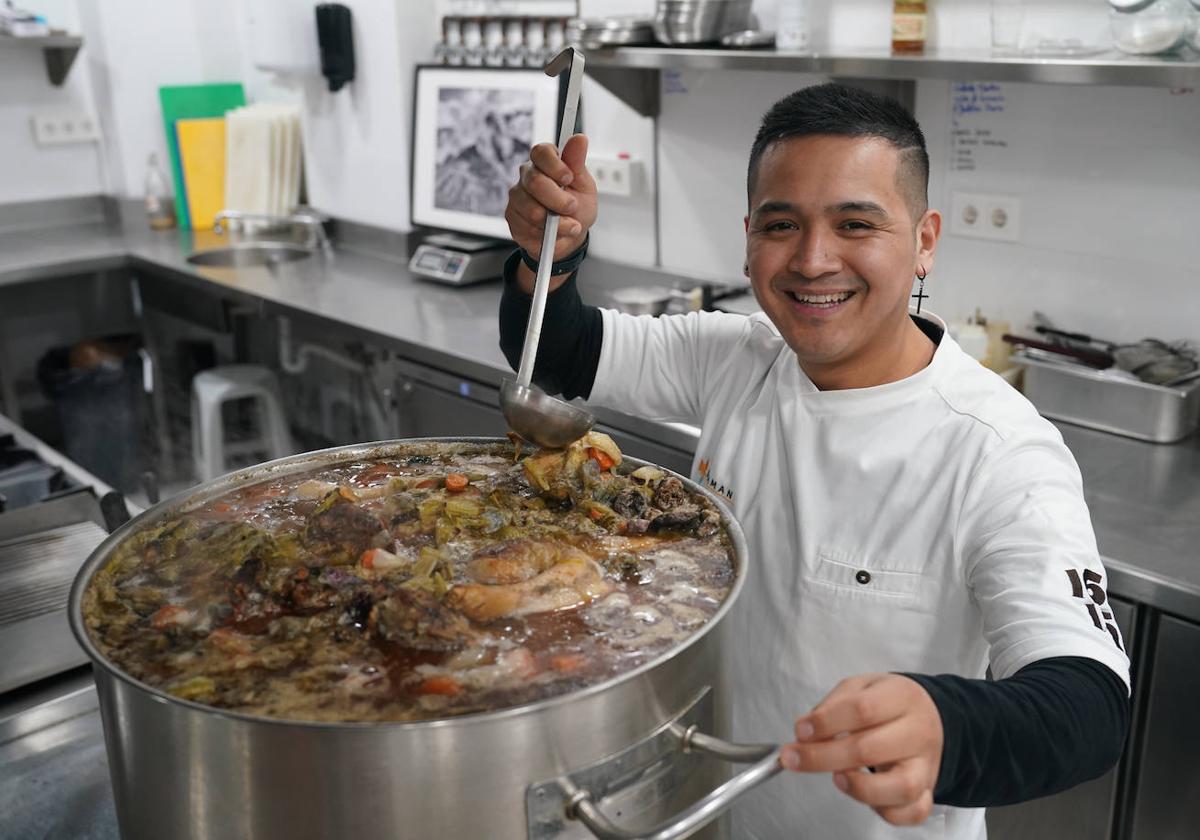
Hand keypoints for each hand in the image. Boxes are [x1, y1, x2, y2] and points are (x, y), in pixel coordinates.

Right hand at [505, 134, 596, 263]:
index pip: (540, 152)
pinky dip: (546, 235)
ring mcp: (517, 196)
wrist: (570, 238)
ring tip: (569, 225)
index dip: (555, 165)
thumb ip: (578, 163)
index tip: (568, 178)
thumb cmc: (577, 208)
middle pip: (535, 182)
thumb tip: (579, 138)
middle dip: (558, 200)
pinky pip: (527, 227)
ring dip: (556, 222)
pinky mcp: (511, 217)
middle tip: (572, 207)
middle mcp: (527, 176)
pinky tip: (553, 233)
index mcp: (545, 162)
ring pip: (531, 209)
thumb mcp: (584, 186)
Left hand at [780, 674, 942, 826]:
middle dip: (822, 757)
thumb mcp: (859, 687)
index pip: (862, 709)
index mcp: (901, 697)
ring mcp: (925, 764)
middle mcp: (918, 731)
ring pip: (900, 787)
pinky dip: (886, 810)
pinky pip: (912, 812)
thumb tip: (806, 731)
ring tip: (836, 777)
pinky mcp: (926, 789)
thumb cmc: (887, 702)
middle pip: (870, 750)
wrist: (928, 714)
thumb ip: (832, 706)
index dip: (825, 723)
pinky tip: (861, 793)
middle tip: (793, 758)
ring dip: (858, 788)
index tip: (800, 731)